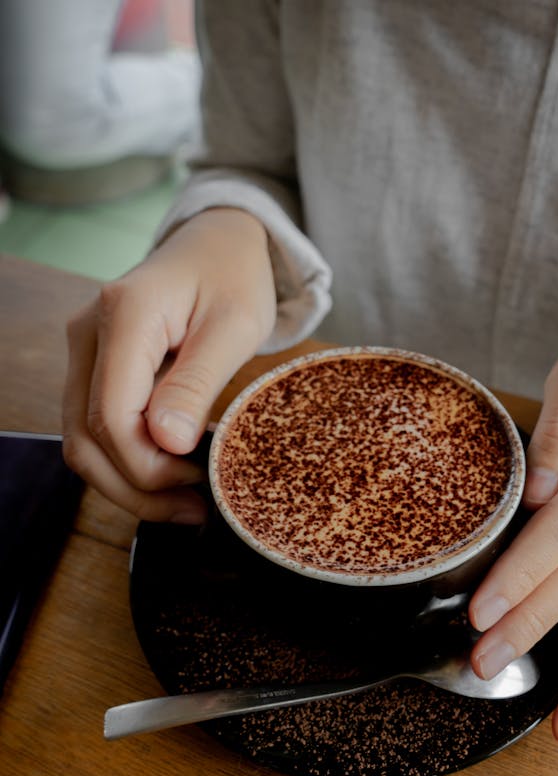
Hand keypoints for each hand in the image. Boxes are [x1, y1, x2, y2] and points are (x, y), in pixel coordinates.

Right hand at [63, 208, 275, 521]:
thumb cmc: (234, 276)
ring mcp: (85, 351)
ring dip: (130, 482)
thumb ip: (197, 382)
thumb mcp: (234, 326)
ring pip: (83, 441)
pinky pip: (96, 427)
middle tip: (195, 510)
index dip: (148, 466)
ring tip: (187, 502)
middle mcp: (88, 333)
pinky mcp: (96, 366)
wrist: (217, 243)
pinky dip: (128, 461)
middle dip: (138, 488)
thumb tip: (166, 442)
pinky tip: (172, 473)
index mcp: (124, 315)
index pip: (112, 416)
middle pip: (86, 438)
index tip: (199, 481)